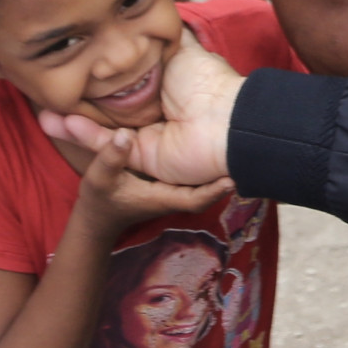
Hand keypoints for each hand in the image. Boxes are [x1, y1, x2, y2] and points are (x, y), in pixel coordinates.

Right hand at [39, 36, 245, 186]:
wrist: (224, 120)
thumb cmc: (208, 83)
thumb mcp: (180, 48)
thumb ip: (162, 36)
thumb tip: (154, 15)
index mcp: (160, 89)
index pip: (119, 87)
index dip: (93, 82)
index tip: (64, 72)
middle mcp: (153, 113)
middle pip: (106, 111)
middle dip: (76, 105)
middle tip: (46, 97)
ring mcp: (147, 137)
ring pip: (101, 131)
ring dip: (72, 124)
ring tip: (44, 115)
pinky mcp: (143, 157)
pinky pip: (110, 147)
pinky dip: (86, 136)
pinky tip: (62, 122)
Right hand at [73, 129, 234, 241]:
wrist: (100, 215)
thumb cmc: (100, 200)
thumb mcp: (99, 178)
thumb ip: (111, 158)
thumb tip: (124, 135)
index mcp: (164, 197)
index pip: (197, 198)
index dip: (216, 190)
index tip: (234, 178)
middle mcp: (176, 192)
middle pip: (209, 183)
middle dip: (227, 167)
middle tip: (249, 146)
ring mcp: (176, 185)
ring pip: (204, 174)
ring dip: (218, 160)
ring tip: (240, 135)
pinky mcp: (173, 177)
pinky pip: (194, 166)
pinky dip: (203, 155)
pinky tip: (211, 131)